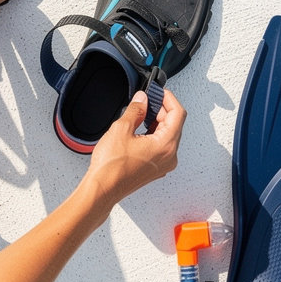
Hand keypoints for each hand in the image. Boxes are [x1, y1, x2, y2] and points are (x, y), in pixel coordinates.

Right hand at [81, 89, 186, 217]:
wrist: (102, 189)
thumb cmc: (111, 167)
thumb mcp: (122, 129)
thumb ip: (136, 109)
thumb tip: (142, 99)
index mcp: (166, 146)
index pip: (178, 113)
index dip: (169, 98)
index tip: (159, 92)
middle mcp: (169, 157)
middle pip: (174, 124)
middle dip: (161, 109)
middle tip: (147, 100)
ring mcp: (163, 164)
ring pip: (167, 134)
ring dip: (157, 121)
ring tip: (140, 114)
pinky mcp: (155, 168)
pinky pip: (161, 146)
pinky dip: (153, 134)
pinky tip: (139, 129)